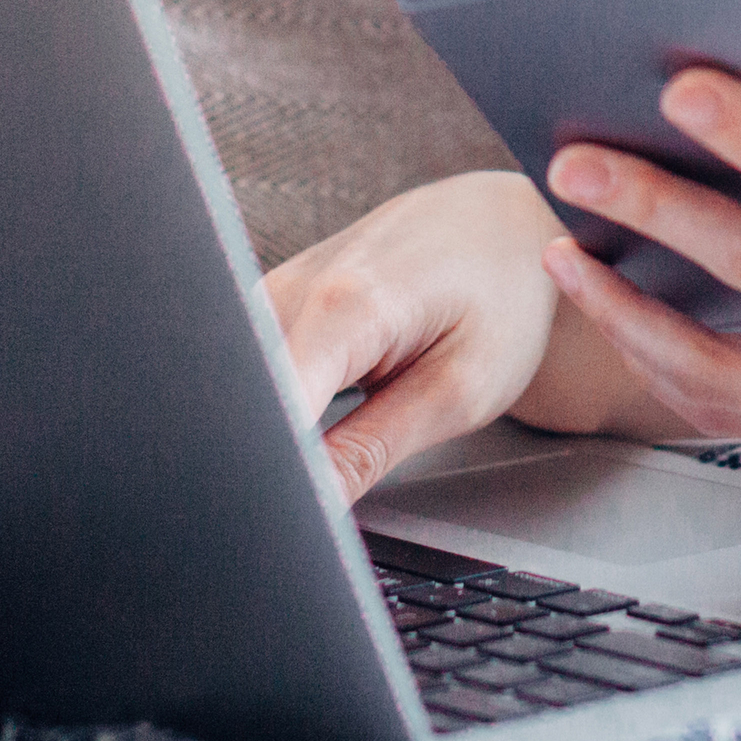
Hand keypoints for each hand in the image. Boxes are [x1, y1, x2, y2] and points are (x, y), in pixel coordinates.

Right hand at [266, 170, 638, 499]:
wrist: (499, 226)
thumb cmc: (500, 298)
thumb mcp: (459, 391)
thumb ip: (371, 451)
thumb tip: (306, 507)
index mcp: (345, 303)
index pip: (270, 410)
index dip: (273, 472)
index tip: (291, 514)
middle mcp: (293, 286)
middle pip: (243, 398)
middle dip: (264, 459)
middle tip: (323, 486)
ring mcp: (274, 288)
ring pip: (240, 386)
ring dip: (267, 433)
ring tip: (344, 430)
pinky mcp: (270, 299)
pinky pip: (249, 366)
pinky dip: (273, 405)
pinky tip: (317, 415)